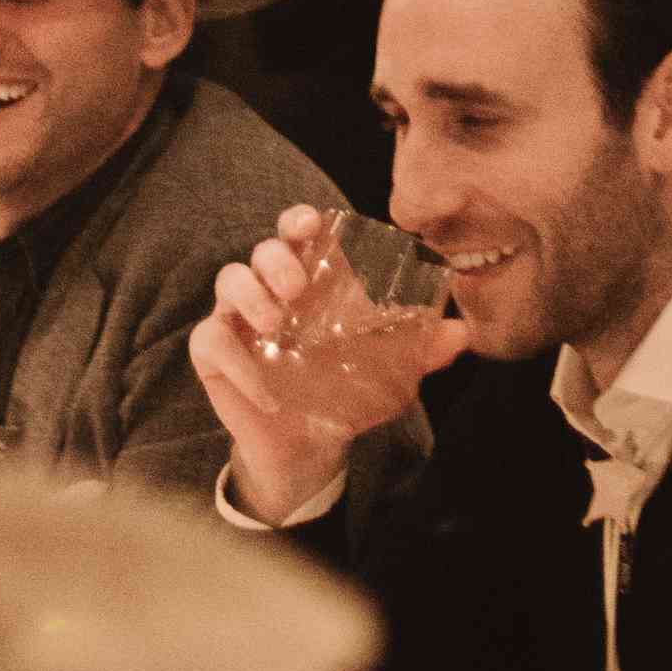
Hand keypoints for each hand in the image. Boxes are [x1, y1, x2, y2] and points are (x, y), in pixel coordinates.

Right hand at [190, 206, 468, 524]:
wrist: (309, 451)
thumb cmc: (343, 394)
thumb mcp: (387, 374)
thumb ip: (420, 351)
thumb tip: (462, 332)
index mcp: (306, 282)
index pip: (295, 234)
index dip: (298, 220)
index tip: (311, 224)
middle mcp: (267, 291)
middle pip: (259, 251)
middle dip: (275, 259)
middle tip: (298, 287)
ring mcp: (237, 321)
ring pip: (228, 281)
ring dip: (250, 295)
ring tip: (277, 324)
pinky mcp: (214, 356)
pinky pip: (209, 341)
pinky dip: (236, 361)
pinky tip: (266, 391)